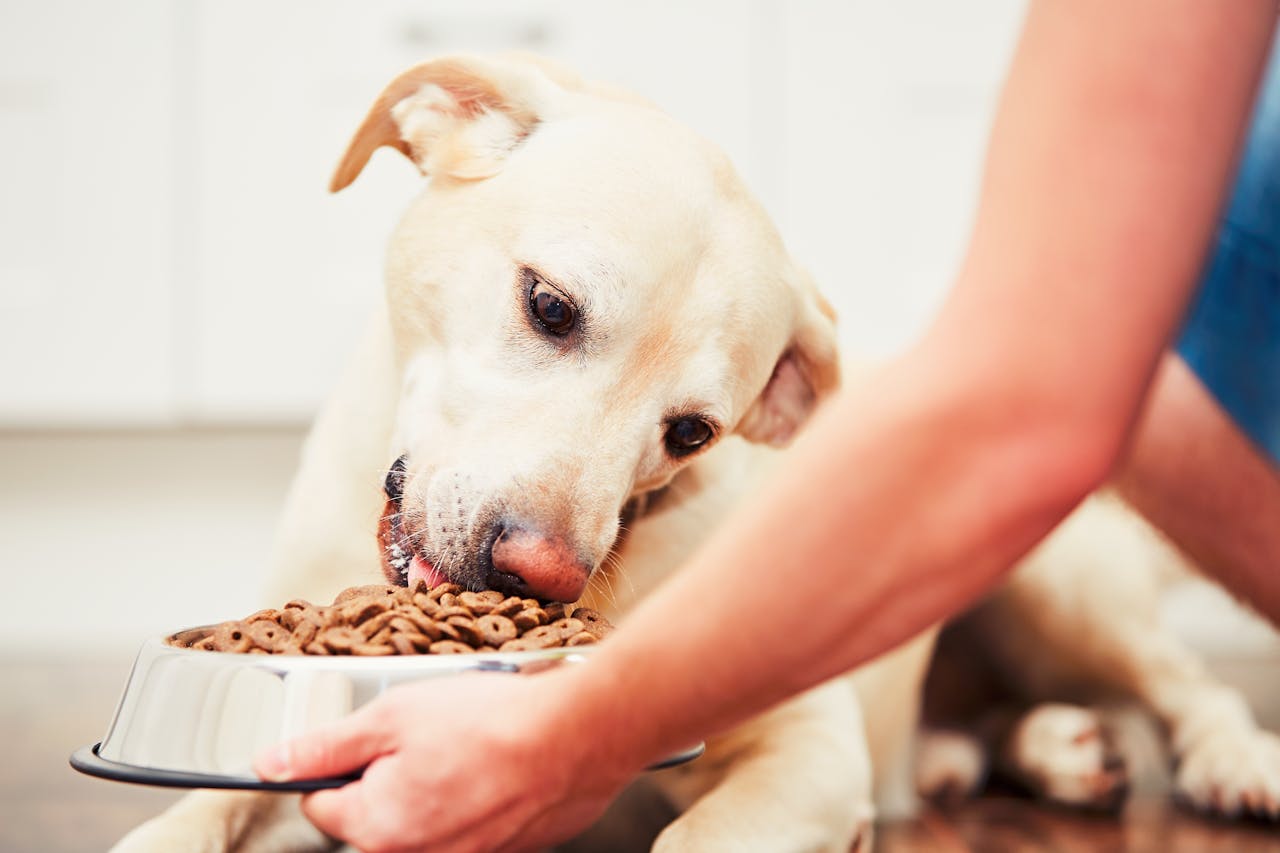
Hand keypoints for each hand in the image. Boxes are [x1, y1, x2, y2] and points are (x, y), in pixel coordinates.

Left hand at [254, 670, 635, 852]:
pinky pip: (468, 826)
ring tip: (466, 743)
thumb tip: (269, 763)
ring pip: (424, 820)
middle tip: (426, 731)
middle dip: (390, 774)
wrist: (579, 736)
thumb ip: (325, 746)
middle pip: (376, 815)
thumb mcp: (392, 715)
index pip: (321, 802)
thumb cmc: (492, 722)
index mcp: (378, 827)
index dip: (339, 760)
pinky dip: (474, 797)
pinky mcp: (502, 851)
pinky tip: (493, 762)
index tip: (366, 736)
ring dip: (434, 785)